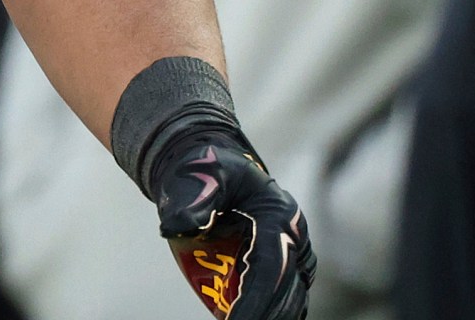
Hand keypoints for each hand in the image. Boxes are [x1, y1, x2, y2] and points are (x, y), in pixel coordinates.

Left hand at [153, 127, 314, 319]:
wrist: (214, 169)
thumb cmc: (208, 171)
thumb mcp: (202, 176)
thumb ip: (192, 199)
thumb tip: (180, 226)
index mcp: (278, 215)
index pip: (271, 267)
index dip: (256, 301)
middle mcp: (293, 238)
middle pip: (285, 290)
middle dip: (263, 315)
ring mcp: (292, 253)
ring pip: (290, 298)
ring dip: (270, 315)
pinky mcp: (283, 265)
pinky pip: (283, 296)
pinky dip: (269, 311)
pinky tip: (246, 316)